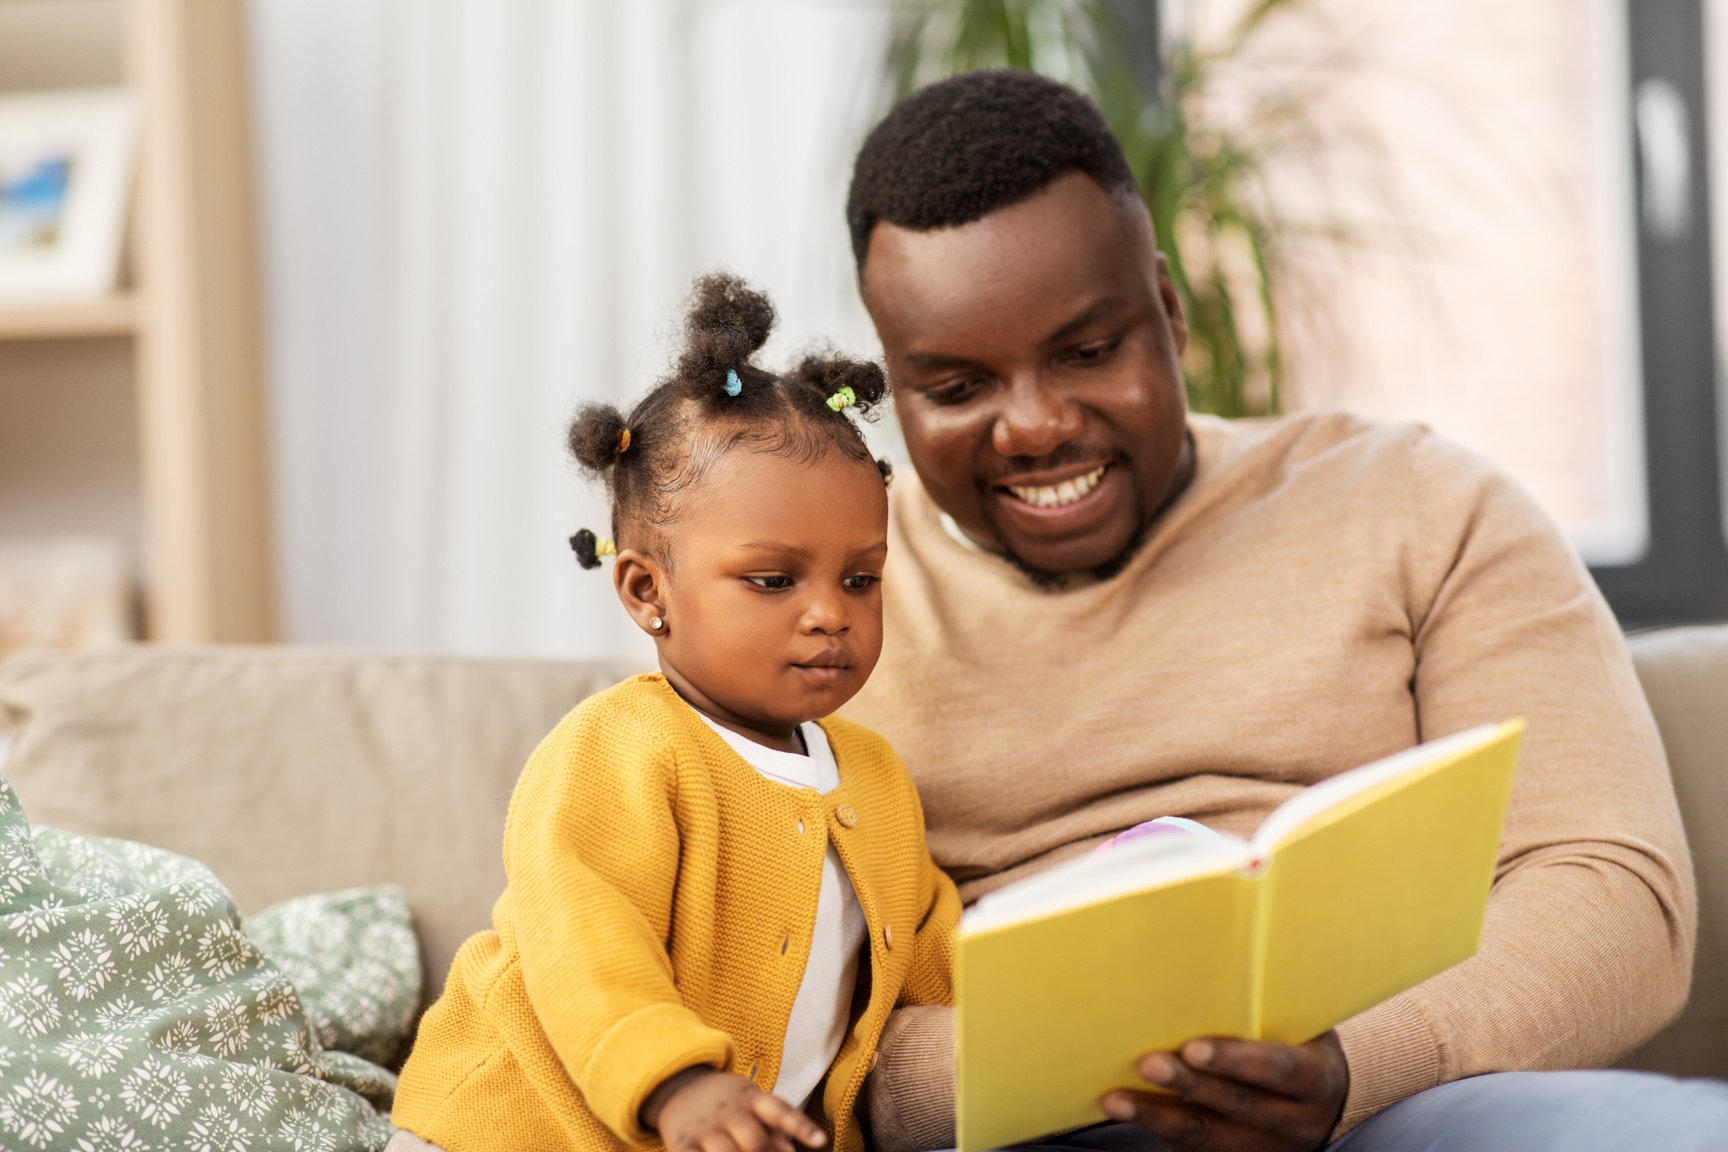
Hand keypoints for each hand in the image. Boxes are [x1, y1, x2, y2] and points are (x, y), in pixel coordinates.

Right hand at [646, 1067, 828, 1151]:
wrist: (679, 1086)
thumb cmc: (729, 1103)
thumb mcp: (753, 1102)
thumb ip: (775, 1126)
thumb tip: (791, 1150)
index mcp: (751, 1099)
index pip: (781, 1111)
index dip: (801, 1127)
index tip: (821, 1141)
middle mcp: (729, 1112)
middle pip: (754, 1140)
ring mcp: (704, 1128)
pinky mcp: (681, 1142)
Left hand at [1099, 1032, 1347, 1151]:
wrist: (1322, 1103)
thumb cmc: (1300, 1044)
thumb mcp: (1301, 1027)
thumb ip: (1269, 1009)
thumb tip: (1212, 965)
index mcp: (1314, 1080)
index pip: (1276, 1069)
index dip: (1235, 1060)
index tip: (1192, 1047)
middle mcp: (1293, 1121)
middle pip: (1237, 1104)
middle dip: (1188, 1085)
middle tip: (1147, 1064)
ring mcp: (1262, 1146)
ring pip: (1207, 1135)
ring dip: (1157, 1116)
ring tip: (1117, 1100)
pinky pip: (1192, 1148)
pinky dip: (1156, 1127)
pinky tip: (1125, 1110)